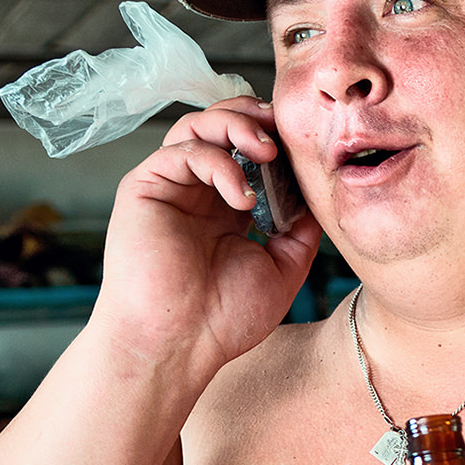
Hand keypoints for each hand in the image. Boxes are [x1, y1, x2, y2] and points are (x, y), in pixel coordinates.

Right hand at [96, 97, 324, 375]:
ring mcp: (170, 187)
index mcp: (226, 208)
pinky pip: (181, 151)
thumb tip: (320, 198)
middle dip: (255, 118)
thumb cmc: (223, 319)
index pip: (249, 151)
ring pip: (197, 126)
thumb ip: (300, 231)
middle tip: (283, 133)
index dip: (275, 138)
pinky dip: (217, 162)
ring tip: (267, 152)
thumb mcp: (281, 270)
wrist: (178, 346)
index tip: (304, 145)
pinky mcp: (144, 188)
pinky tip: (240, 197)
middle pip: (221, 126)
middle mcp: (196, 192)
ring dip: (236, 127)